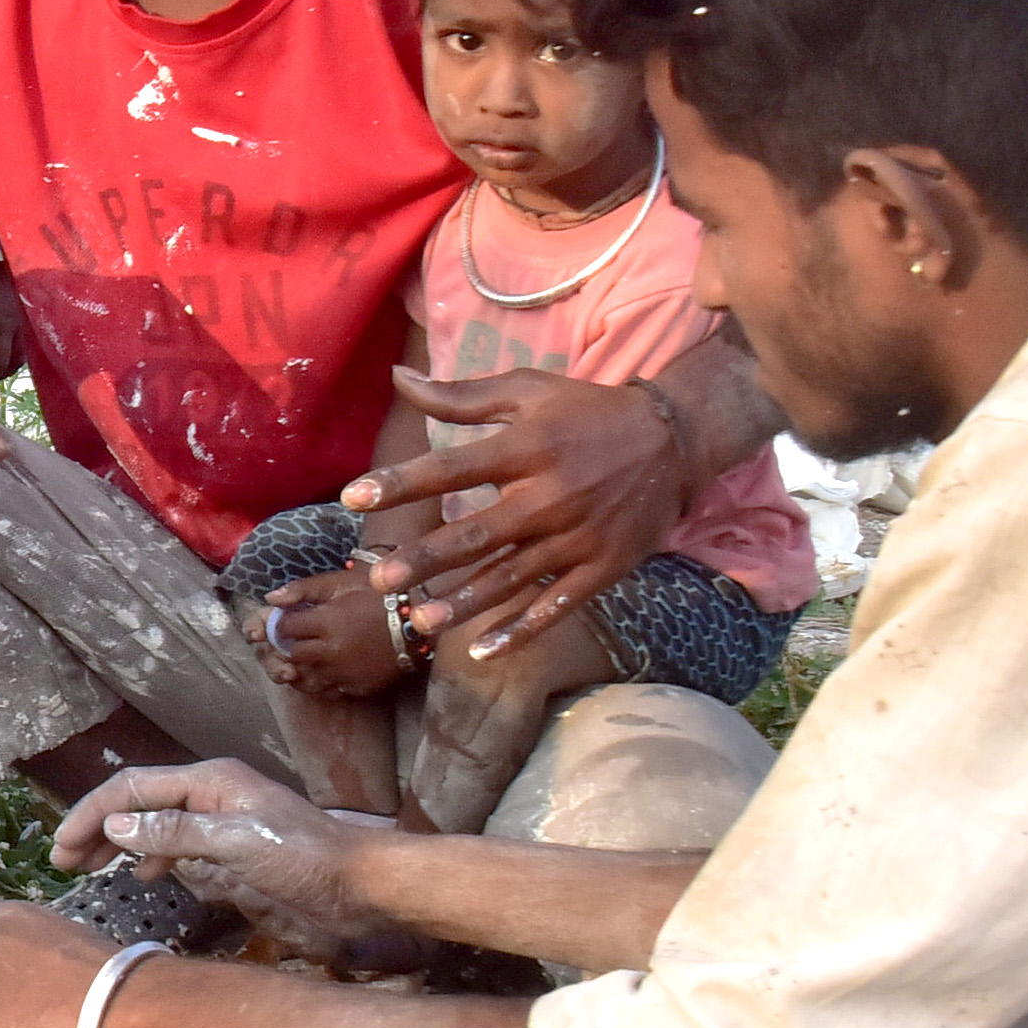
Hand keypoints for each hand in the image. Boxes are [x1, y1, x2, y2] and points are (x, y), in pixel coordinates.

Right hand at [57, 758, 390, 951]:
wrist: (362, 884)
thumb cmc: (306, 858)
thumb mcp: (236, 844)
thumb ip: (175, 833)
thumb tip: (116, 824)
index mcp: (209, 781)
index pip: (131, 788)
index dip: (91, 814)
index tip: (60, 847)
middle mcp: (211, 795)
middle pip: (137, 803)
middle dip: (97, 828)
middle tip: (63, 862)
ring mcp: (223, 822)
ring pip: (155, 825)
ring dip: (120, 844)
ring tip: (91, 870)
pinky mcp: (235, 850)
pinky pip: (179, 846)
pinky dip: (154, 859)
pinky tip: (144, 878)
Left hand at [252, 567, 410, 700]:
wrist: (421, 622)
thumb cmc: (381, 596)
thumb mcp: (342, 582)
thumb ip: (303, 589)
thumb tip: (269, 598)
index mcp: (327, 622)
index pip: (284, 629)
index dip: (279, 625)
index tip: (287, 621)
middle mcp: (332, 652)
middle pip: (292, 655)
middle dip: (288, 646)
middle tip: (296, 638)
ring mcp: (345, 673)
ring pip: (305, 678)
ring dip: (301, 667)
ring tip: (309, 654)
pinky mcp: (358, 688)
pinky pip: (327, 691)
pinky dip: (321, 681)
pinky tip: (325, 668)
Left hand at [349, 363, 691, 656]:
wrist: (674, 440)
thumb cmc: (587, 412)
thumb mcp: (528, 391)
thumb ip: (461, 395)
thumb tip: (398, 377)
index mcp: (526, 448)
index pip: (452, 467)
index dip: (401, 482)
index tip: (353, 496)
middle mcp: (549, 496)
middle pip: (476, 534)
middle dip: (425, 559)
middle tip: (379, 581)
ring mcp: (577, 537)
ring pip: (510, 578)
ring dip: (463, 603)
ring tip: (418, 621)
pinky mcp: (602, 567)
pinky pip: (555, 606)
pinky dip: (519, 631)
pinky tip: (481, 650)